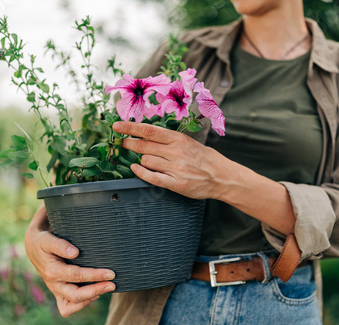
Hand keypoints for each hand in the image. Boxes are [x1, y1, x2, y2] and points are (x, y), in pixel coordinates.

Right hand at [25, 203, 115, 316]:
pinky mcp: (59, 293)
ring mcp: (55, 290)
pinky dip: (82, 304)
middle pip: (75, 295)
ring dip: (91, 298)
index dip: (95, 275)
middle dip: (96, 290)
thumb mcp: (47, 239)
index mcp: (51, 271)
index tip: (111, 273)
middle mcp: (53, 284)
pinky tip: (95, 295)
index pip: (76, 275)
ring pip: (71, 305)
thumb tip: (75, 253)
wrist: (34, 248)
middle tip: (113, 284)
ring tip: (106, 289)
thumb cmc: (43, 241)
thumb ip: (60, 245)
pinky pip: (67, 308)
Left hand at [114, 121, 295, 235]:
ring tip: (145, 160)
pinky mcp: (176, 183)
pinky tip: (136, 169)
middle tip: (122, 143)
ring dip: (141, 160)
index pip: (149, 130)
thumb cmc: (205, 158)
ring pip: (146, 161)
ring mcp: (176, 168)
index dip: (130, 128)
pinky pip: (152, 177)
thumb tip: (146, 135)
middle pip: (144, 146)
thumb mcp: (189, 143)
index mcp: (179, 139)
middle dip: (129, 144)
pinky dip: (141, 173)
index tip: (116, 126)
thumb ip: (170, 140)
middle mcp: (176, 152)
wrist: (222, 176)